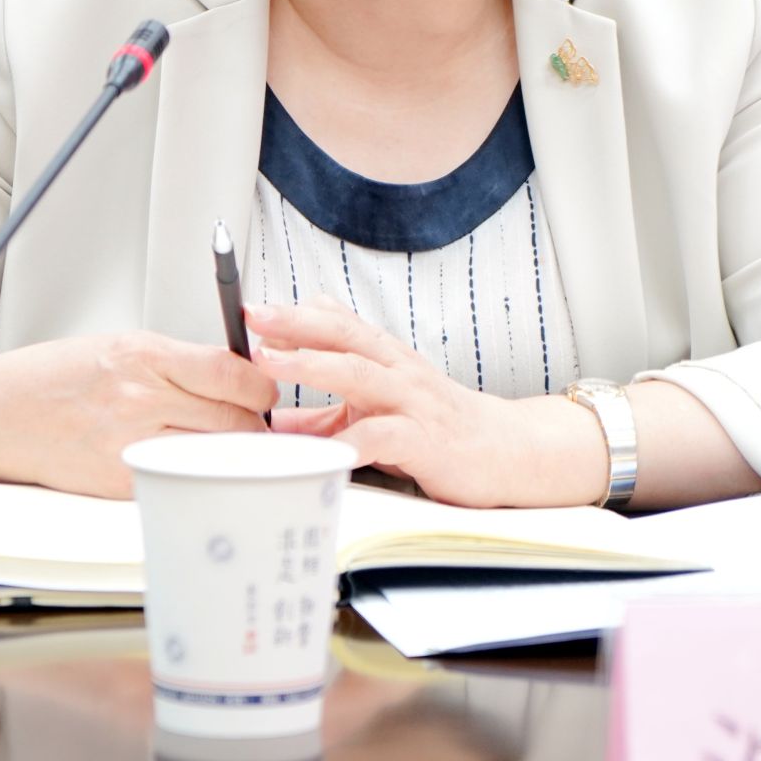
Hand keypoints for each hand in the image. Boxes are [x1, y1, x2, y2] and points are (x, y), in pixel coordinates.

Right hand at [0, 333, 278, 497]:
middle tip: (256, 426)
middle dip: (255, 425)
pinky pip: (180, 483)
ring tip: (229, 450)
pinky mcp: (121, 486)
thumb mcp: (121, 345)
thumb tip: (236, 377)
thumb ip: (178, 362)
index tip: (263, 390)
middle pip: (235, 421)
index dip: (260, 385)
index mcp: (143, 356)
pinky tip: (194, 470)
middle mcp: (140, 400)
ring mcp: (131, 447)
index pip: (232, 374)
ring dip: (232, 456)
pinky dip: (195, 478)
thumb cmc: (56, 377)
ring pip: (215, 457)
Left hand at [248, 298, 608, 507]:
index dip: (296, 314)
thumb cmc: (438, 428)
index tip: (252, 309)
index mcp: (386, 359)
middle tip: (253, 317)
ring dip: (312, 365)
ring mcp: (413, 402)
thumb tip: (270, 419)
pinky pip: (382, 438)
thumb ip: (326, 413)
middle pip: (343, 336)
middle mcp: (398, 371)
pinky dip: (350, 441)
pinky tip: (322, 448)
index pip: (338, 324)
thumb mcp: (377, 412)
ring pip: (359, 374)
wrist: (508, 451)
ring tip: (271, 362)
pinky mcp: (426, 441)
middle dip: (296, 324)